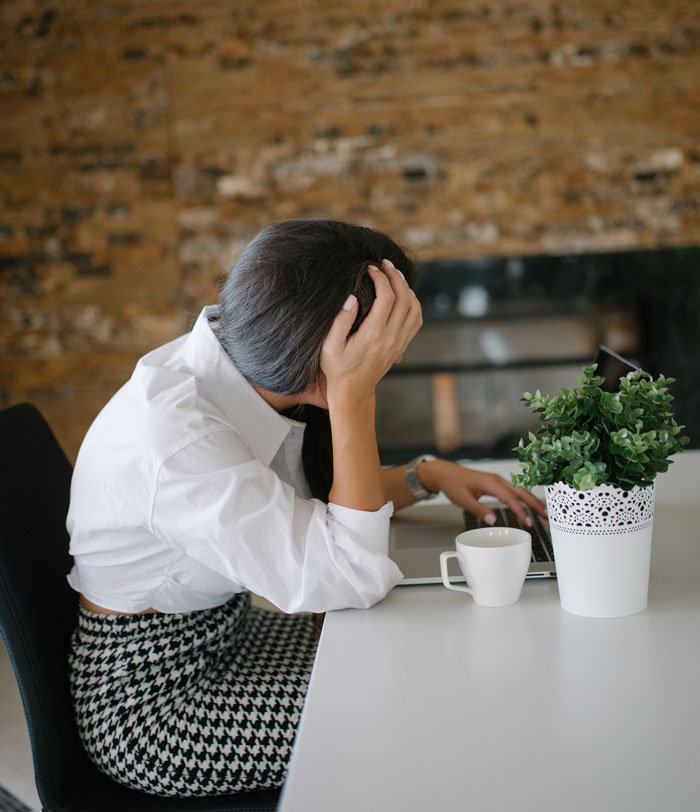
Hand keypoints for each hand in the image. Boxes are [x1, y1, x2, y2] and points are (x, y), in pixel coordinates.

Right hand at [321, 259, 421, 400]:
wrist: (353, 391)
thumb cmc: (337, 368)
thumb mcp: (330, 346)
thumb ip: (340, 321)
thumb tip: (352, 298)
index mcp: (374, 334)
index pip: (386, 297)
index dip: (380, 278)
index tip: (370, 268)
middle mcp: (391, 337)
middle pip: (404, 298)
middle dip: (396, 276)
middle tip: (385, 264)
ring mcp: (400, 341)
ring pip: (414, 308)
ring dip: (407, 288)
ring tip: (394, 275)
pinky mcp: (402, 345)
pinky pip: (416, 319)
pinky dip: (414, 303)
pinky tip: (403, 294)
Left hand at [419, 459, 547, 525]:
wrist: (445, 473)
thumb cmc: (453, 484)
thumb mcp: (463, 500)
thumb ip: (479, 510)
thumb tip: (493, 520)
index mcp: (490, 483)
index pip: (510, 498)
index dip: (520, 510)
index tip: (528, 521)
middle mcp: (497, 480)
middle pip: (521, 491)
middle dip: (535, 503)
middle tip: (547, 516)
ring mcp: (497, 481)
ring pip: (519, 490)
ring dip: (532, 501)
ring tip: (543, 513)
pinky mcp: (496, 484)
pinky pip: (513, 490)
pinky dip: (523, 498)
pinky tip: (529, 506)